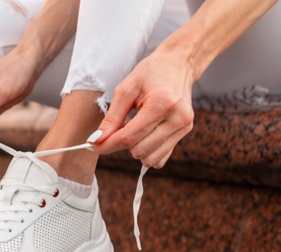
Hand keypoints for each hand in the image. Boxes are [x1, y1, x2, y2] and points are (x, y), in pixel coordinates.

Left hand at [89, 49, 195, 168]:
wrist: (178, 63)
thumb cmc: (152, 72)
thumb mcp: (126, 90)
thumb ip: (112, 118)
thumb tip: (97, 140)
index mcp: (162, 104)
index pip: (129, 137)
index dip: (107, 144)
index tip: (94, 145)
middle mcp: (177, 118)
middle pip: (139, 149)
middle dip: (121, 144)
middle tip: (117, 130)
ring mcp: (184, 126)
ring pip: (150, 158)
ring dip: (135, 149)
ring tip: (134, 129)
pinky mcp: (186, 132)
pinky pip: (161, 158)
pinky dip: (148, 152)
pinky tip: (145, 136)